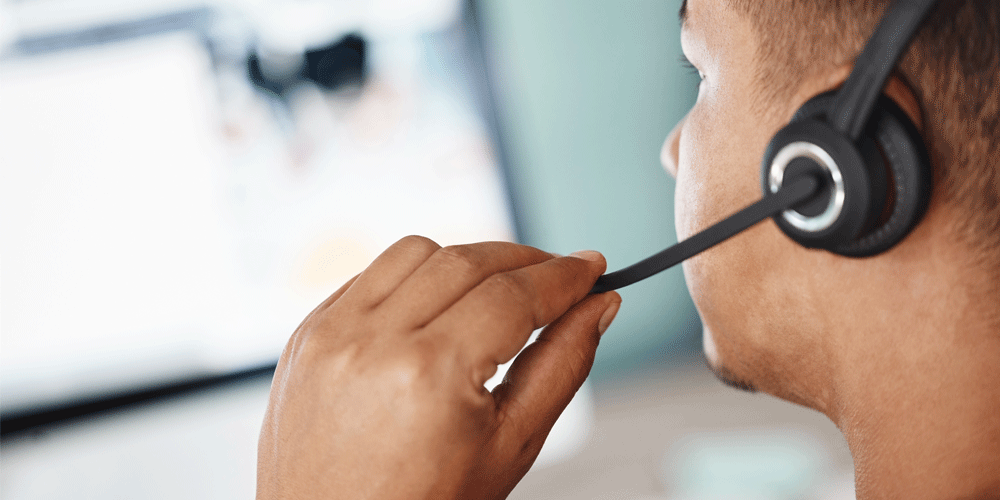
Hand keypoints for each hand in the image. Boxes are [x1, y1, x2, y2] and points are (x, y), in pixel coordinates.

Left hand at [256, 236, 621, 498]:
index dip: (564, 276)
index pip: (515, 295)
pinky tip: (439, 304)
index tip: (591, 268)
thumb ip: (562, 367)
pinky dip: (414, 276)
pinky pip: (371, 274)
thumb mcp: (509, 447)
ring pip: (418, 252)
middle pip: (469, 260)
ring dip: (468, 260)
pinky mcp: (308, 332)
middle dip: (525, 260)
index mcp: (429, 375)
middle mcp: (373, 342)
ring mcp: (332, 333)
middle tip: (559, 277)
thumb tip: (598, 308)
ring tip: (497, 292)